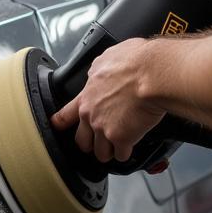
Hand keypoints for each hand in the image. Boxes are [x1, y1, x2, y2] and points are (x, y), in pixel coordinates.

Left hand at [50, 39, 165, 162]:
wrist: (152, 73)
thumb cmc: (136, 61)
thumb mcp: (110, 57)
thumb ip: (102, 69)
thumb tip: (103, 70)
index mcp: (87, 95)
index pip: (66, 114)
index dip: (61, 122)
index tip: (59, 125)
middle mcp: (92, 115)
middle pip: (82, 140)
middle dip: (90, 143)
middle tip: (98, 141)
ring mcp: (105, 129)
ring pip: (101, 152)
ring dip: (108, 151)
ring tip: (116, 147)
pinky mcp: (122, 139)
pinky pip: (121, 155)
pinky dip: (126, 153)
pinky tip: (130, 147)